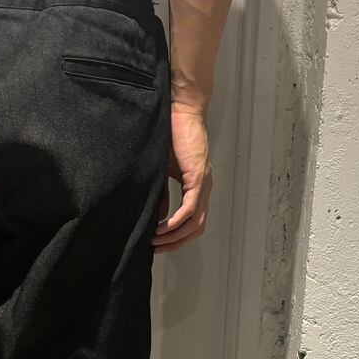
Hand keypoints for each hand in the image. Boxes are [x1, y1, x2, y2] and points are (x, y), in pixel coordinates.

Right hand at [153, 106, 212, 252]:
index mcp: (197, 187)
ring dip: (174, 237)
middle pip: (196, 229)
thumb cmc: (170, 135)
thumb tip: (159, 219)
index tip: (156, 244)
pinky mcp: (198, 177)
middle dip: (175, 243)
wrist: (179, 110)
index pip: (192, 222)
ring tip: (154, 239)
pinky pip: (189, 209)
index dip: (176, 238)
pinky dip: (175, 223)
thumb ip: (161, 196)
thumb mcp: (162, 172)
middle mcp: (204, 188)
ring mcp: (203, 184)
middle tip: (155, 248)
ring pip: (194, 223)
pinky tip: (162, 228)